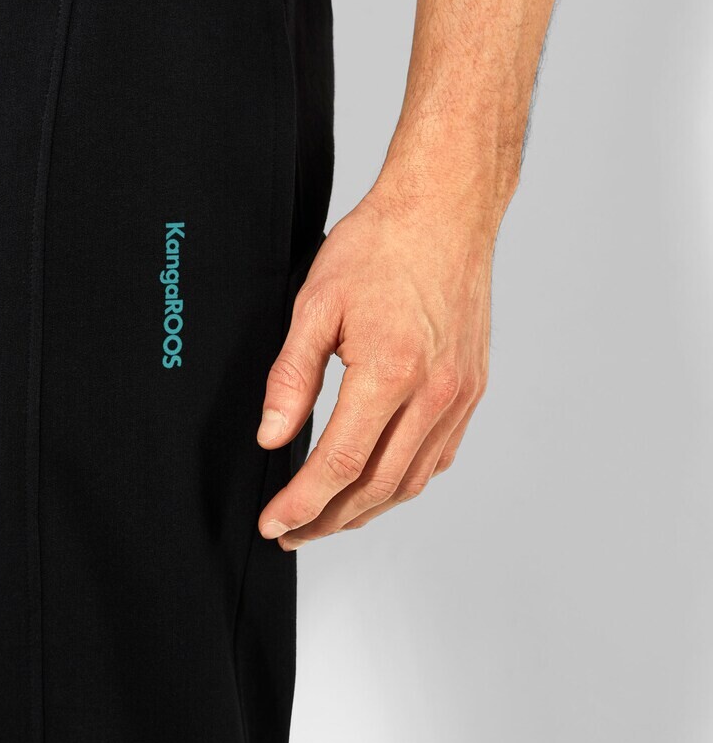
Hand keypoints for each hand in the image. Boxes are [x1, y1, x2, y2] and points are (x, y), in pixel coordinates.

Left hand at [256, 166, 499, 548]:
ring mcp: (460, 394)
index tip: (274, 523)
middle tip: (291, 532)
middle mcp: (435, 392)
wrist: (446, 210)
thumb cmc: (381, 245)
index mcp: (392, 371)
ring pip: (413, 481)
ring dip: (367, 510)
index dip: (302, 503)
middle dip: (329, 520)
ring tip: (326, 518)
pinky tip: (377, 483)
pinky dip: (404, 481)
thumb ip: (291, 377)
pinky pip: (439, 456)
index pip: (341, 464)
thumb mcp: (316, 303)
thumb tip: (271, 437)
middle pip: (378, 486)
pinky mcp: (472, 388)